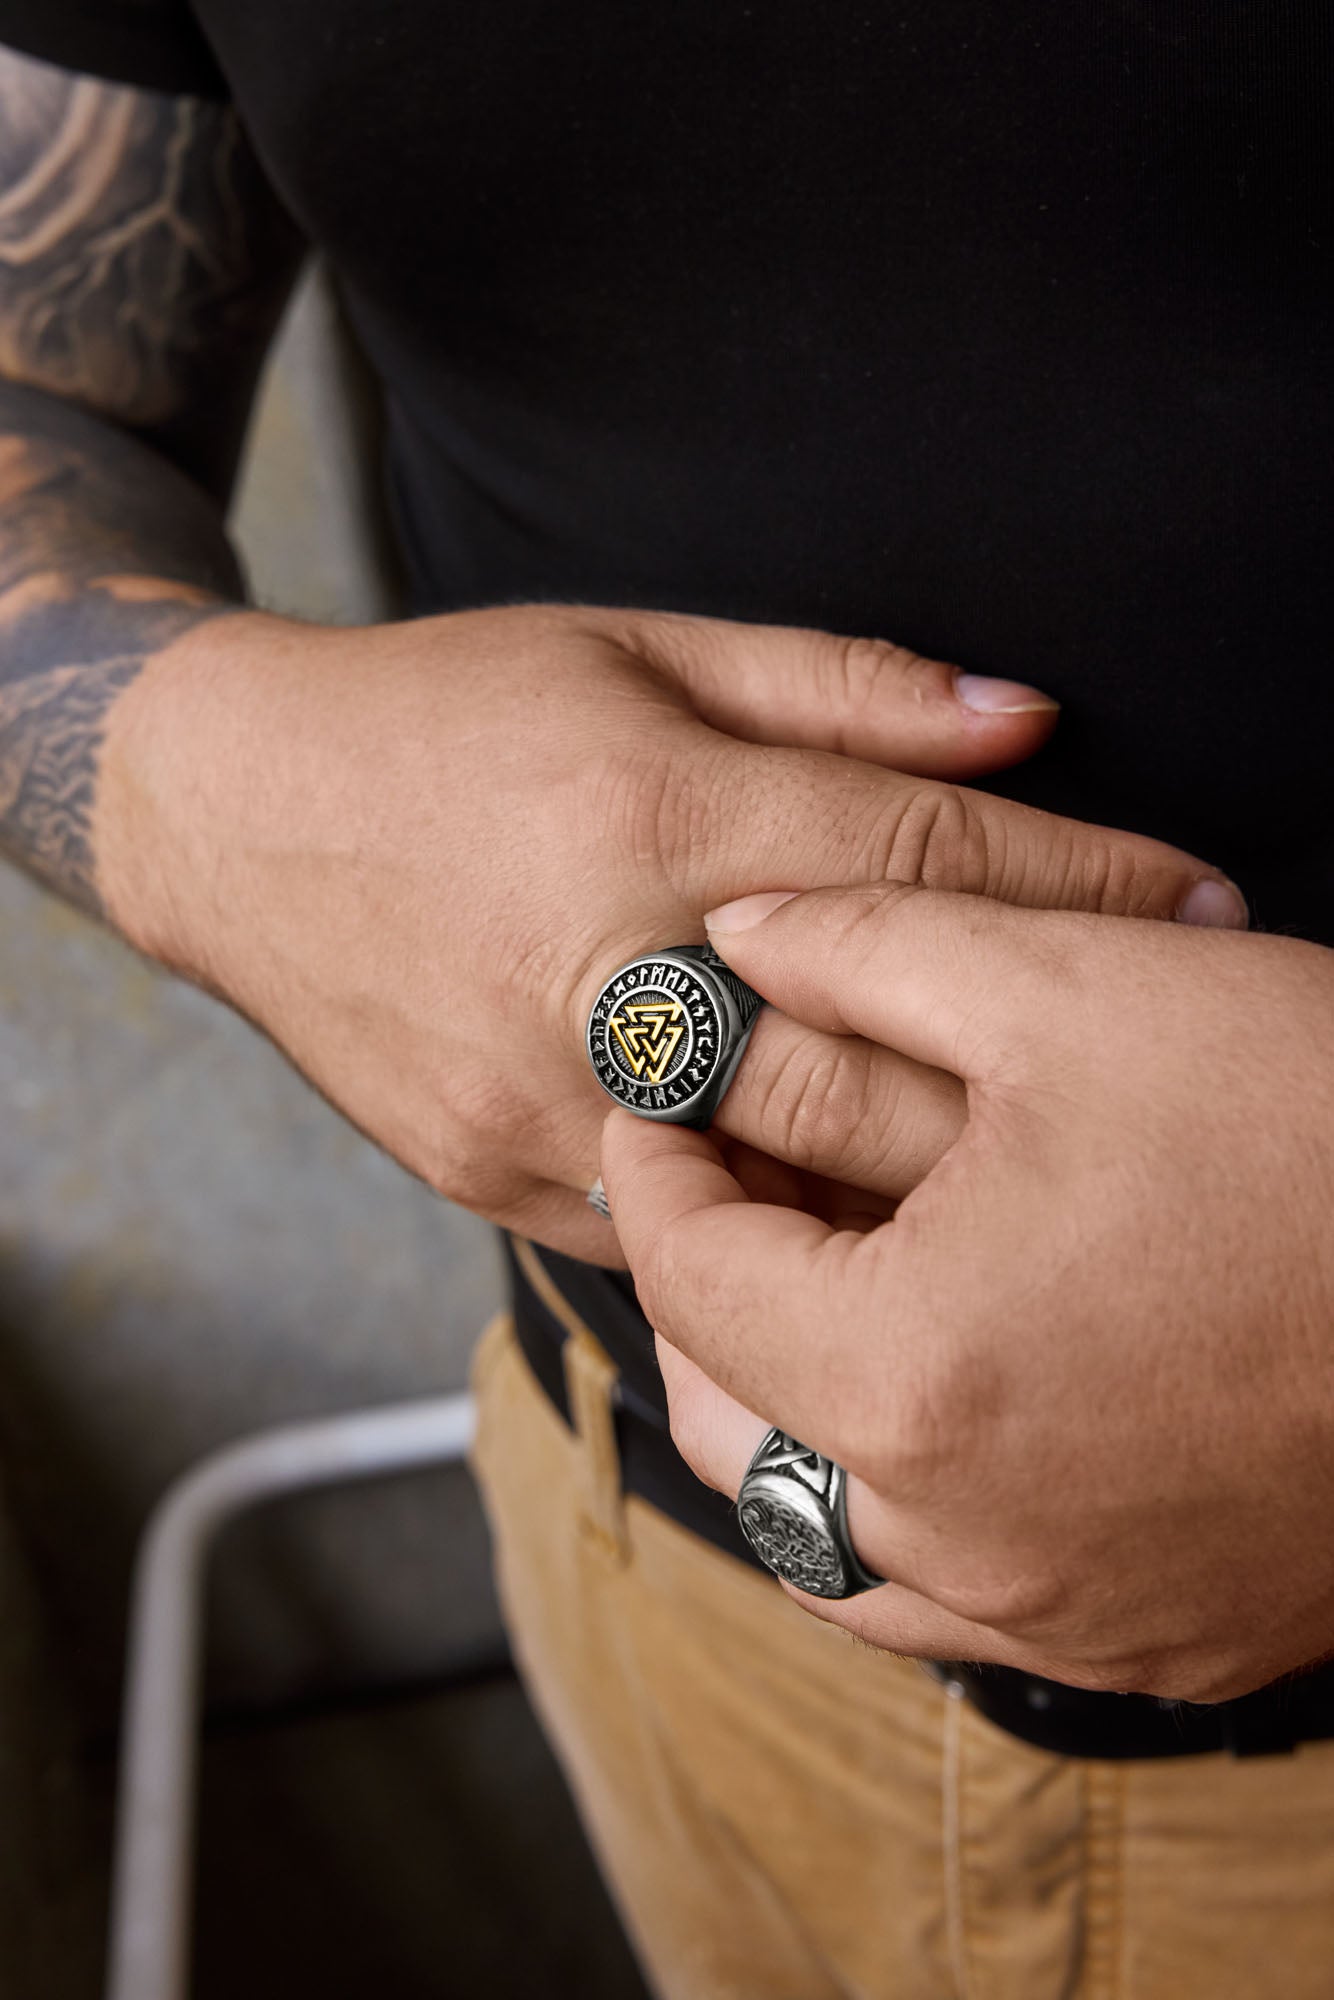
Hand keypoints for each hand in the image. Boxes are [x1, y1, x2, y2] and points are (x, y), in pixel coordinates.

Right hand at [100, 601, 1237, 1260]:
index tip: (1208, 902)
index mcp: (653, 820)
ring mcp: (552, 1104)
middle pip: (890, 1048)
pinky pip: (688, 1236)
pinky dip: (788, 1228)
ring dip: (934, 1175)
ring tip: (1047, 1163)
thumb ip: (843, 692)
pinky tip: (870, 1220)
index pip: (929, 862)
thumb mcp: (641, 649)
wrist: (236, 823)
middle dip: (1048, 1055)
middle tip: (1167, 1053)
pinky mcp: (504, 1181)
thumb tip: (1029, 720)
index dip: (1093, 881)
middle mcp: (608, 977)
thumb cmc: (448, 715)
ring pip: (795, 1182)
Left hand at [604, 885, 1333, 1699]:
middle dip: (702, 1286)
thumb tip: (737, 934)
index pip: (685, 1272)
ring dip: (786, 1401)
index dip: (652, 1159)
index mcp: (908, 1376)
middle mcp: (960, 1537)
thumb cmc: (1329, 1134)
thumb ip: (868, 944)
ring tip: (825, 1272)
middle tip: (735, 1176)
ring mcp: (1056, 1608)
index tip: (662, 1096)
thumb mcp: (1080, 986)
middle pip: (723, 1421)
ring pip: (818, 1528)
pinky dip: (901, 1487)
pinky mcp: (1146, 1638)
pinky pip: (949, 1588)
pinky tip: (950, 1380)